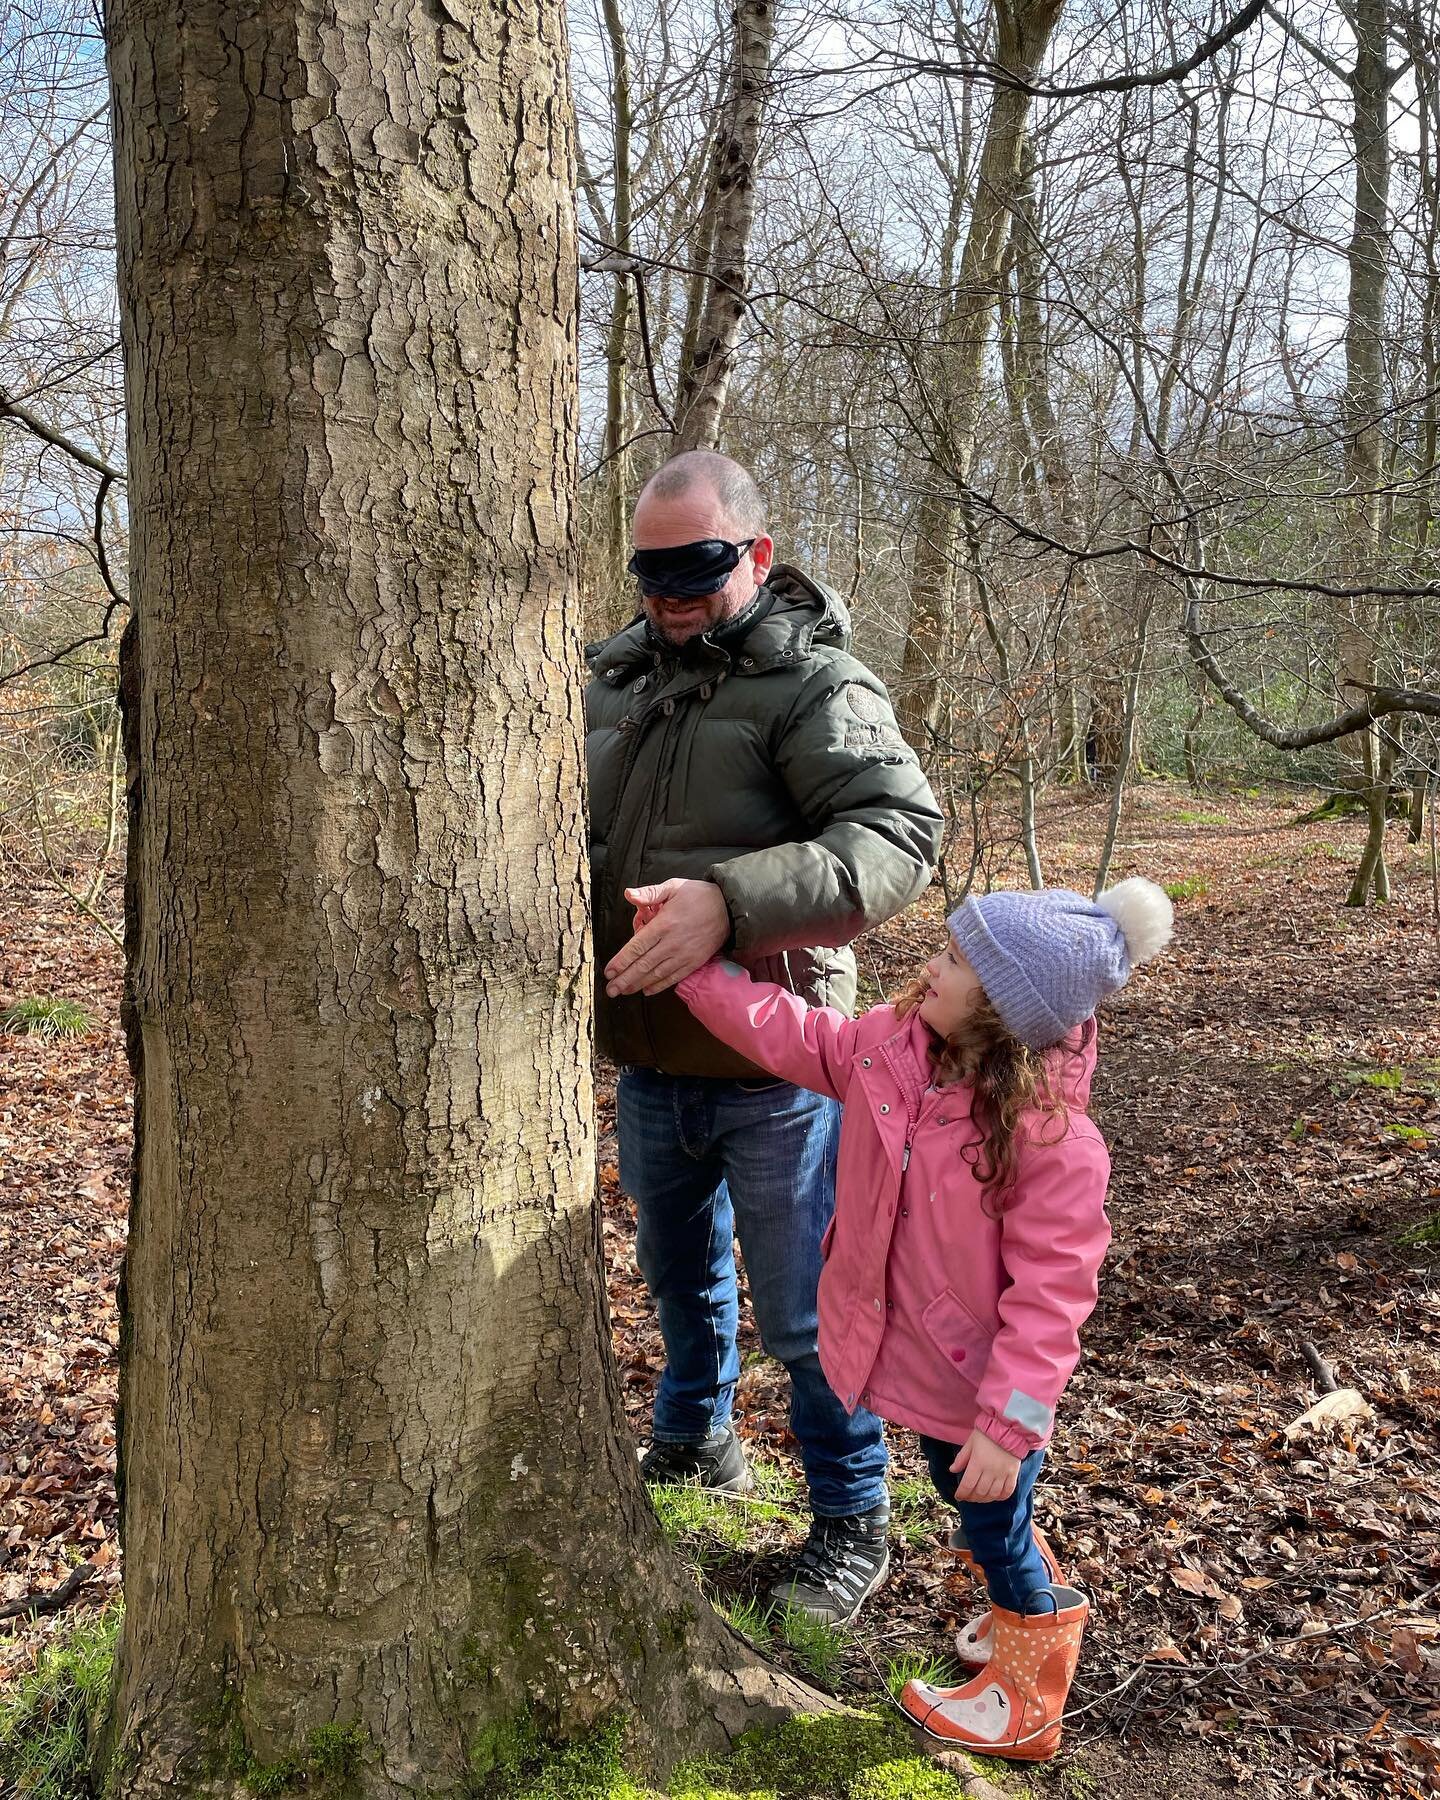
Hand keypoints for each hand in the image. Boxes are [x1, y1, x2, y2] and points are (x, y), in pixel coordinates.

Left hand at [604, 879, 730, 997]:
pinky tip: (647, 990)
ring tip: (623, 991)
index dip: (621, 961)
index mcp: (664, 924)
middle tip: (611, 990)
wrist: (728, 908)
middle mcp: (672, 943)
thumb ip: (650, 893)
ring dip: (638, 984)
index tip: (608, 971)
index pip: (637, 946)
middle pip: (644, 965)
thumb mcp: (673, 886)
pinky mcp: (694, 962)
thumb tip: (629, 894)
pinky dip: (660, 986)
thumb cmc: (698, 895)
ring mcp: (684, 955)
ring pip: (657, 974)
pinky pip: (674, 977)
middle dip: (625, 979)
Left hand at [950, 1429, 1019, 1504]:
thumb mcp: (970, 1443)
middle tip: (968, 1497)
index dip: (962, 1493)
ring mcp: (1003, 1474)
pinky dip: (1000, 1497)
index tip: (958, 1496)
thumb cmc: (987, 1434)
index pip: (967, 1485)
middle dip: (971, 1497)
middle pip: (980, 1492)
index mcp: (978, 1463)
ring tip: (979, 1498)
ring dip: (984, 1499)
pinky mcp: (1013, 1474)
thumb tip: (952, 1470)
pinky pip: (1007, 1491)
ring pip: (993, 1494)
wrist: (1008, 1428)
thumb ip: (961, 1458)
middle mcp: (990, 1471)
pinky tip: (995, 1496)